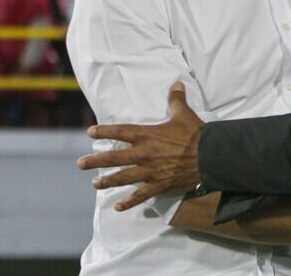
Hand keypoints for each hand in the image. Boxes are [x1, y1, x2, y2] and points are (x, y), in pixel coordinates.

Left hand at [77, 82, 204, 210]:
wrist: (209, 156)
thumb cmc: (195, 134)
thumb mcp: (184, 114)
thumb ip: (176, 100)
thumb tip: (176, 83)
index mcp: (147, 135)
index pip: (121, 132)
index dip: (104, 131)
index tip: (90, 132)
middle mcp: (144, 154)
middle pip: (114, 157)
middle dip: (96, 161)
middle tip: (80, 165)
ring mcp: (150, 172)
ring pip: (123, 177)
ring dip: (107, 181)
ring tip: (95, 184)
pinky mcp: (159, 185)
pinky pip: (140, 195)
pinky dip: (129, 202)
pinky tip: (118, 207)